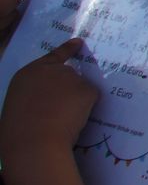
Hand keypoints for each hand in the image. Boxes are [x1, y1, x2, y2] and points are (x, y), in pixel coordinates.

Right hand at [1, 39, 96, 161]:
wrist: (32, 142)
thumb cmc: (19, 130)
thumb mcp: (20, 103)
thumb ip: (37, 93)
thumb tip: (49, 98)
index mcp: (28, 73)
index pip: (52, 57)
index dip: (67, 50)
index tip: (78, 42)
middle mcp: (51, 70)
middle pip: (70, 76)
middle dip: (69, 92)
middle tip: (58, 113)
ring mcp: (71, 76)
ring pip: (81, 90)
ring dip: (76, 102)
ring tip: (60, 120)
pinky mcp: (87, 88)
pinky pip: (91, 100)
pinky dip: (86, 110)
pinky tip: (72, 120)